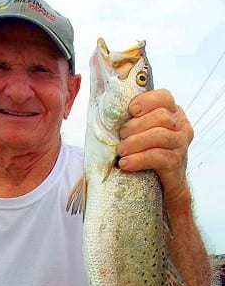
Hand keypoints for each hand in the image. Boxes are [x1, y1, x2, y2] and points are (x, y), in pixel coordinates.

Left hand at [117, 89, 193, 206]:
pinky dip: (139, 159)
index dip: (147, 101)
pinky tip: (125, 164)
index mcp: (172, 113)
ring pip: (160, 136)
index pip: (164, 97)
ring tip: (120, 151)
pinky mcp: (176, 163)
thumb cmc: (146, 156)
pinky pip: (158, 157)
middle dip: (136, 125)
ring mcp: (181, 145)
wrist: (164, 188)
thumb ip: (132, 121)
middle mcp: (180, 127)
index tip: (131, 110)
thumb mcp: (141, 134)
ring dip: (135, 142)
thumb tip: (104, 112)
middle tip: (121, 137)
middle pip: (161, 117)